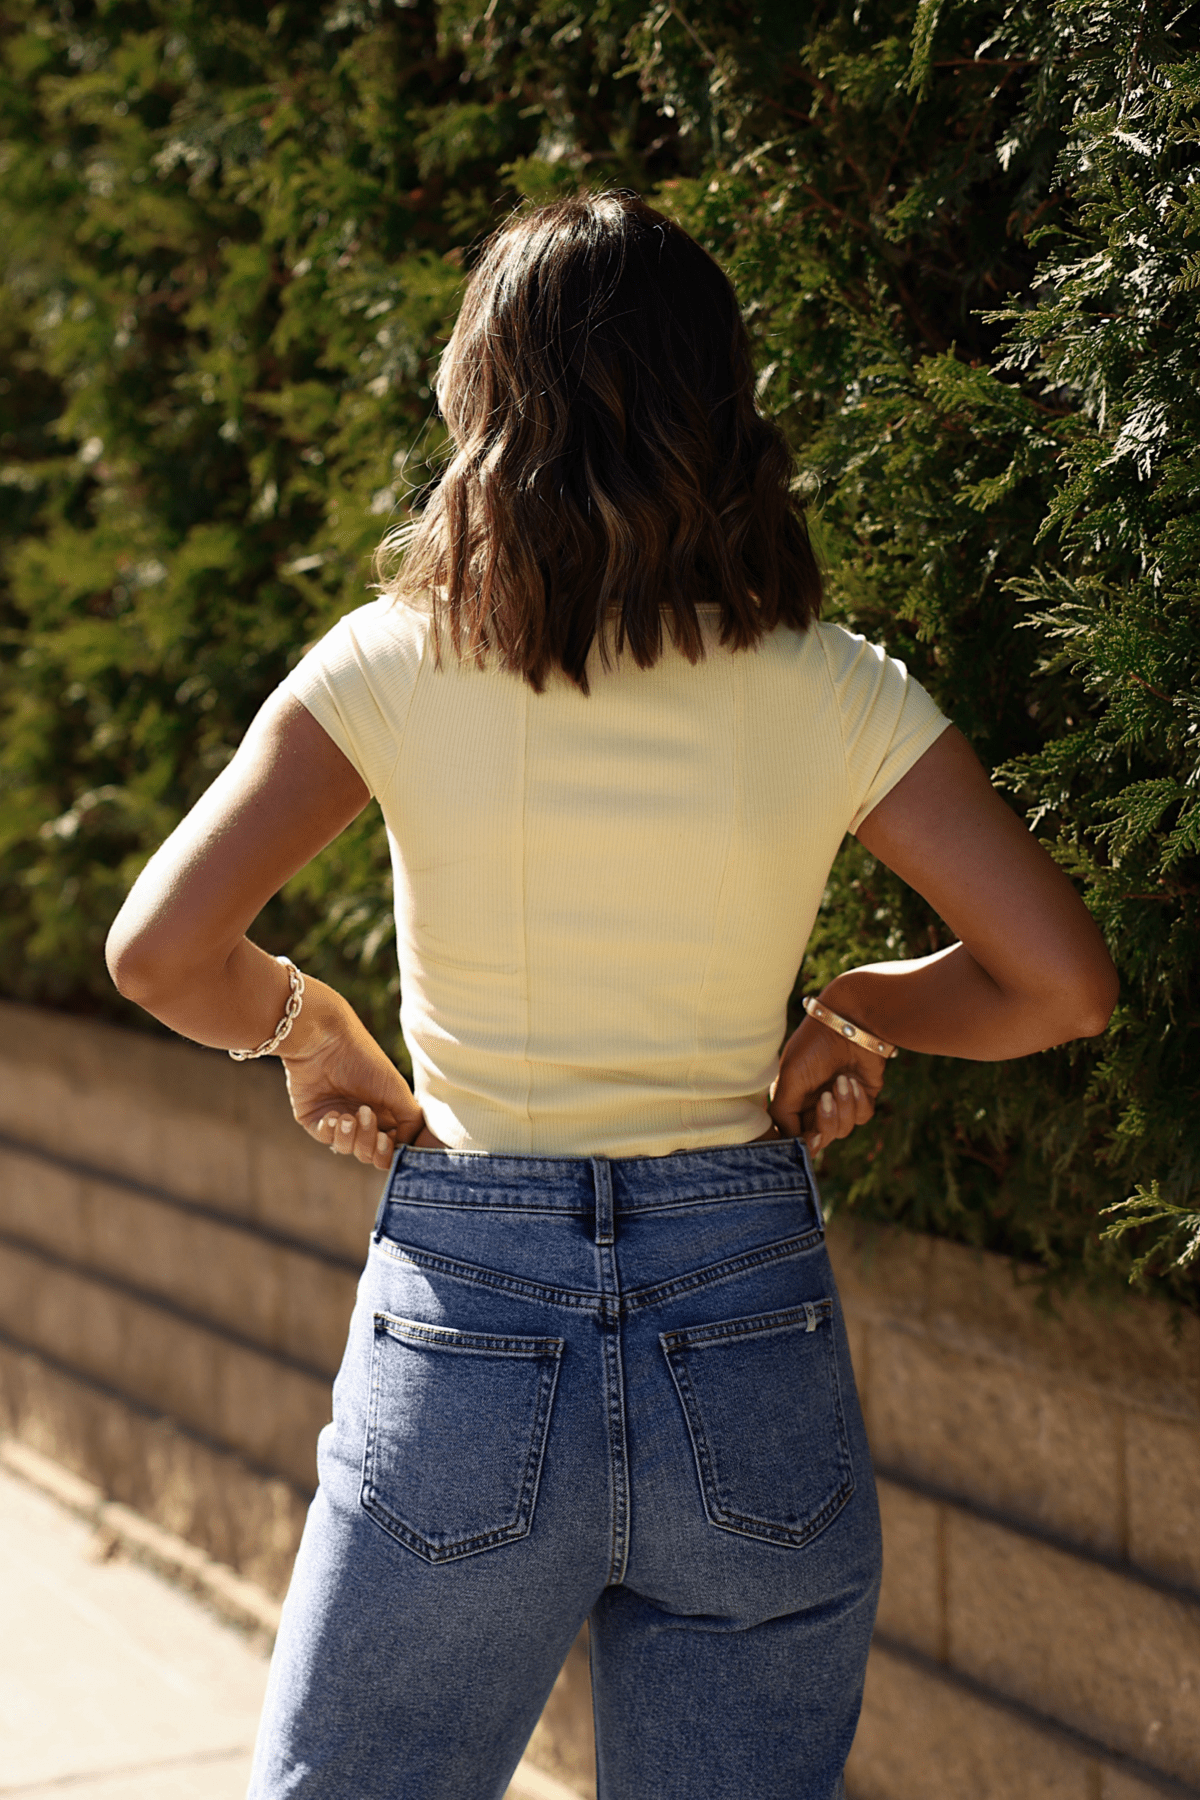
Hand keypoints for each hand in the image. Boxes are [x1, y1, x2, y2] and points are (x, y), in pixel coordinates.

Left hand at [280, 983, 429, 1170]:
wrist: (324, 1040)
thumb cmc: (363, 1059)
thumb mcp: (397, 1089)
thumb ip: (410, 1120)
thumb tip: (408, 1147)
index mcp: (385, 1112)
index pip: (391, 1146)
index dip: (391, 1152)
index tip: (390, 1142)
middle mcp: (363, 1118)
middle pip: (370, 1153)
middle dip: (371, 1142)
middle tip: (366, 1114)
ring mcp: (339, 1119)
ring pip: (349, 1149)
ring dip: (351, 1136)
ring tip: (349, 1115)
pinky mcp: (315, 1119)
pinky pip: (326, 1138)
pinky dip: (332, 1131)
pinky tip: (334, 1115)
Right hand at [769, 1009, 886, 1154]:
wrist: (850, 1021)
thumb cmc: (814, 1045)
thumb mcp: (789, 1078)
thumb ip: (783, 1112)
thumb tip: (790, 1142)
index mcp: (793, 1100)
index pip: (794, 1135)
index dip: (802, 1141)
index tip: (808, 1136)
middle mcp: (814, 1104)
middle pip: (820, 1137)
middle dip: (825, 1121)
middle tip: (826, 1097)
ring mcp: (840, 1101)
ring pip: (842, 1130)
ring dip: (844, 1107)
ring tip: (842, 1080)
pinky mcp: (862, 1097)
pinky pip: (862, 1117)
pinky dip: (859, 1101)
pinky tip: (854, 1081)